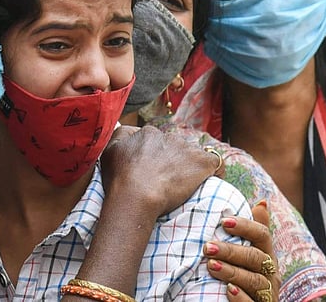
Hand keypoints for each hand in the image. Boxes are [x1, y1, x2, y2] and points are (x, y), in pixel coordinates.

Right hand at [101, 124, 222, 215]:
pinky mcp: (202, 162)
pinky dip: (214, 171)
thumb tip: (131, 130)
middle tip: (165, 181)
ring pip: (192, 154)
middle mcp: (169, 136)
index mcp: (148, 133)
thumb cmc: (119, 178)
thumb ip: (121, 135)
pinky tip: (210, 180)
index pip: (156, 141)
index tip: (151, 172)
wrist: (136, 195)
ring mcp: (186, 149)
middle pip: (174, 147)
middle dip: (171, 161)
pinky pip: (216, 162)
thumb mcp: (109, 150)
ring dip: (188, 167)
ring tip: (182, 186)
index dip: (154, 157)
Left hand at [205, 202, 279, 300]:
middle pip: (256, 257)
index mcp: (267, 255)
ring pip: (254, 280)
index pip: (262, 235)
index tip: (224, 221)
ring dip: (232, 271)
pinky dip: (241, 297)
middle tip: (207, 246)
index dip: (245, 227)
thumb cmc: (246, 275)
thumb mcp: (250, 253)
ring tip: (211, 266)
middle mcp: (271, 273)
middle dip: (231, 251)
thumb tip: (262, 202)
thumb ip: (252, 232)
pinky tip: (227, 290)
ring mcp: (267, 292)